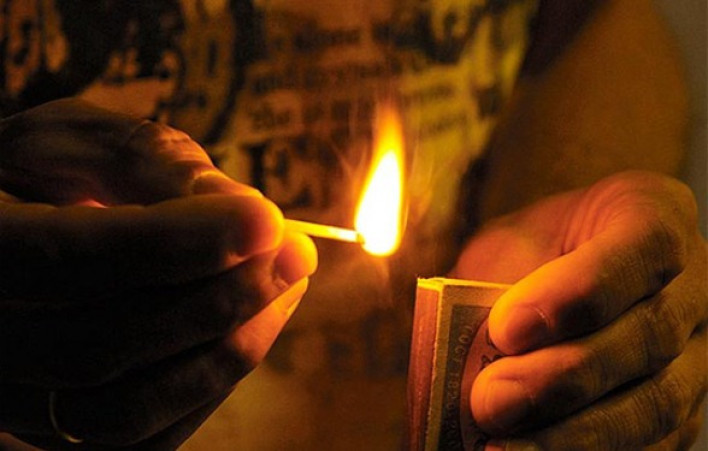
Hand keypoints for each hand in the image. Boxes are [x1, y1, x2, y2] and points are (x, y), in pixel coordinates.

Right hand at [0, 99, 317, 448]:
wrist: (10, 226)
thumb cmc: (46, 174)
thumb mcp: (80, 143)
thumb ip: (153, 165)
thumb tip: (247, 210)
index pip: (67, 260)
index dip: (173, 245)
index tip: (265, 220)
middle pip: (99, 348)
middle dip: (216, 300)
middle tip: (295, 254)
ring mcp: (10, 400)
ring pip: (118, 414)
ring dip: (222, 354)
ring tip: (286, 290)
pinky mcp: (54, 430)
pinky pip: (136, 442)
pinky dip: (206, 391)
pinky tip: (252, 330)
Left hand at [452, 171, 706, 449]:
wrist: (554, 272)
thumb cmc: (532, 251)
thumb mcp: (511, 244)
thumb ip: (500, 285)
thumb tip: (472, 358)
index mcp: (656, 215)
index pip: (646, 245)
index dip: (582, 290)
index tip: (509, 328)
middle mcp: (694, 286)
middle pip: (651, 335)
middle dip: (564, 377)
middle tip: (491, 401)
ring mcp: (698, 354)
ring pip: (657, 403)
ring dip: (575, 434)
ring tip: (502, 447)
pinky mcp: (682, 412)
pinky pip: (650, 444)